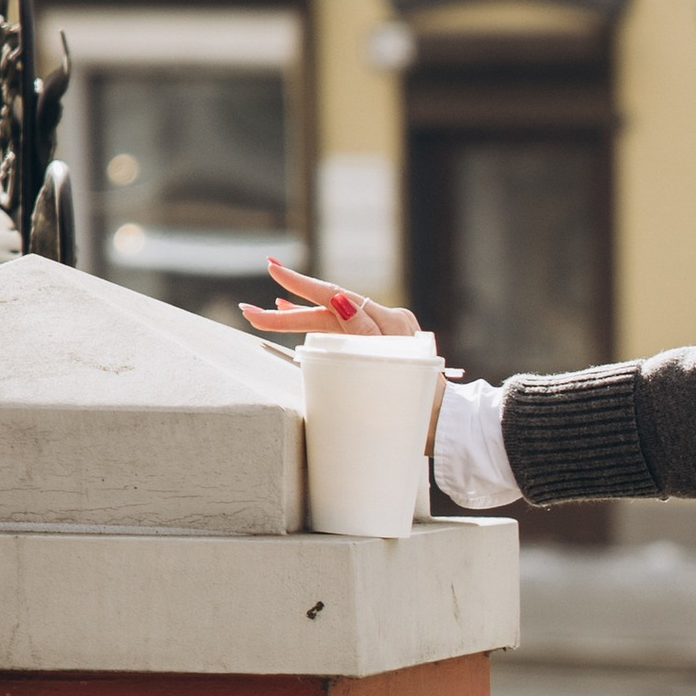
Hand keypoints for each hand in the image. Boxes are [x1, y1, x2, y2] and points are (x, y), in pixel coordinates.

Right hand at [240, 259, 448, 450]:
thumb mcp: (390, 364)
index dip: (302, 285)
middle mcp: (389, 322)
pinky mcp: (384, 346)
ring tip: (271, 311)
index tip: (274, 270)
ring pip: (335, 319)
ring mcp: (387, 333)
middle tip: (250, 312)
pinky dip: (322, 326)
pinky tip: (302, 320)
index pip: (337, 297)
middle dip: (289, 313)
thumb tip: (338, 300)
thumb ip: (363, 332)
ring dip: (302, 316)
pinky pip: (346, 330)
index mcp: (390, 322)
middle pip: (329, 311)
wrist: (445, 425)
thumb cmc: (419, 401)